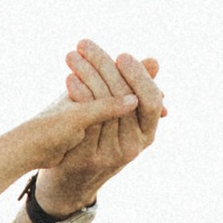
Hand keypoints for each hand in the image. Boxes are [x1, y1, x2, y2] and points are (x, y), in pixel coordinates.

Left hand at [31, 43, 163, 211]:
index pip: (151, 99)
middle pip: (124, 98)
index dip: (138, 76)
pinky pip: (88, 120)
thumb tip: (154, 61)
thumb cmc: (93, 136)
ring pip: (104, 106)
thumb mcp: (112, 109)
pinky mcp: (89, 157)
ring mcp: (111, 153)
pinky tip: (68, 78)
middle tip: (85, 44)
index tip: (122, 55)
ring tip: (72, 55)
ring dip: (87, 76)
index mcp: (146, 133)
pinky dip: (79, 96)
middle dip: (104, 67)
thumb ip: (132, 88)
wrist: (69, 179)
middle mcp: (133, 145)